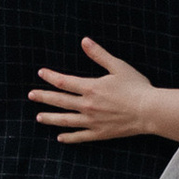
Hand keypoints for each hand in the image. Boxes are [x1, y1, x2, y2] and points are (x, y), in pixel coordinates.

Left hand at [31, 39, 161, 143]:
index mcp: (91, 88)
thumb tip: (84, 41)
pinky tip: (60, 137)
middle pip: (60, 101)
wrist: (148, 110)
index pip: (64, 82)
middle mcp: (87, 106)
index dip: (51, 77)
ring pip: (65, 120)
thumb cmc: (135, 86)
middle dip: (44, 97)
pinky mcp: (99, 133)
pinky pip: (79, 137)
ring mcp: (91, 121)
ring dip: (51, 118)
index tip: (41, 73)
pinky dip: (68, 137)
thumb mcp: (118, 66)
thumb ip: (99, 55)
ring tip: (39, 117)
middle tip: (31, 95)